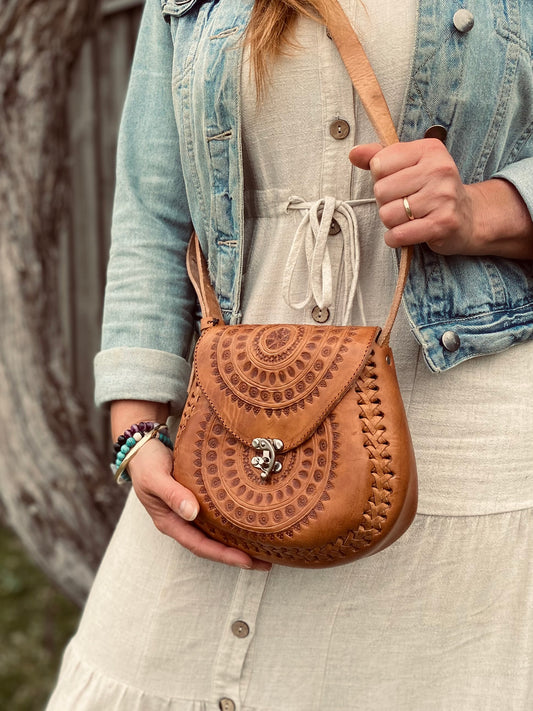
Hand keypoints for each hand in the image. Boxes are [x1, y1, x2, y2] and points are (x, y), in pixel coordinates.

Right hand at [127, 439, 270, 570]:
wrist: (142, 447)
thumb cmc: (146, 462)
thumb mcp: (155, 477)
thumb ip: (172, 494)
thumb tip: (191, 512)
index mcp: (170, 522)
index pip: (200, 545)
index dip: (223, 555)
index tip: (247, 562)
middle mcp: (182, 521)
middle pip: (212, 545)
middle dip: (237, 556)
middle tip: (266, 563)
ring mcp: (190, 512)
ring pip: (216, 533)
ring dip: (238, 542)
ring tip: (265, 549)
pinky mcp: (198, 500)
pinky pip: (217, 517)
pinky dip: (233, 523)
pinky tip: (250, 522)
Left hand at [350, 139, 532, 258]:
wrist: (468, 217)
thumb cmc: (431, 190)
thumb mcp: (409, 165)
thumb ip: (380, 156)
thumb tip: (354, 153)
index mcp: (428, 150)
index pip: (379, 163)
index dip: (381, 178)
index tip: (398, 182)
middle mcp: (439, 170)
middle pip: (381, 191)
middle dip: (385, 202)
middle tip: (403, 203)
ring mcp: (442, 197)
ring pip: (387, 215)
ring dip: (391, 222)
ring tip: (408, 218)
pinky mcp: (442, 224)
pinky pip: (399, 234)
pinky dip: (395, 238)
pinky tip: (406, 233)